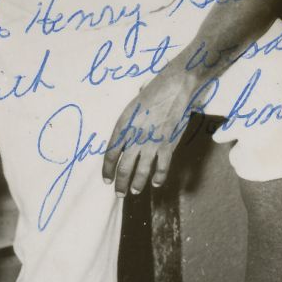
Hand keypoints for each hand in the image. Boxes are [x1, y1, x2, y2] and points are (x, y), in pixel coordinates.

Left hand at [102, 69, 199, 196]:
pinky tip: (156, 184)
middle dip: (120, 184)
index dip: (107, 170)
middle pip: (123, 167)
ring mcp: (151, 143)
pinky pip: (161, 167)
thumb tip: (123, 143)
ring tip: (134, 191)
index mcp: (123, 126)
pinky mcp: (168, 145)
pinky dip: (158, 177)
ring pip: (141, 171)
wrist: (175, 87)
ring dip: (137, 184)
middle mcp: (135, 137)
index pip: (110, 154)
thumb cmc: (153, 94)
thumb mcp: (132, 108)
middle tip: (119, 193)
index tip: (107, 180)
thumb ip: (127, 128)